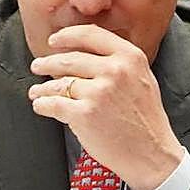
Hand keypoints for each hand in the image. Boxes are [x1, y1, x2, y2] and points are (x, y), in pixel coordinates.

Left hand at [28, 24, 182, 189]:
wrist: (152, 154)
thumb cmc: (145, 119)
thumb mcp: (141, 79)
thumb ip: (117, 62)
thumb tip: (80, 51)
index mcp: (130, 58)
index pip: (90, 34)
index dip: (67, 36)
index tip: (54, 40)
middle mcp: (115, 71)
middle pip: (68, 59)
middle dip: (47, 63)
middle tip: (38, 66)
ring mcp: (99, 92)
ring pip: (58, 83)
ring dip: (42, 87)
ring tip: (37, 91)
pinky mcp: (84, 114)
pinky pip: (53, 103)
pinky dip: (42, 104)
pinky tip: (41, 105)